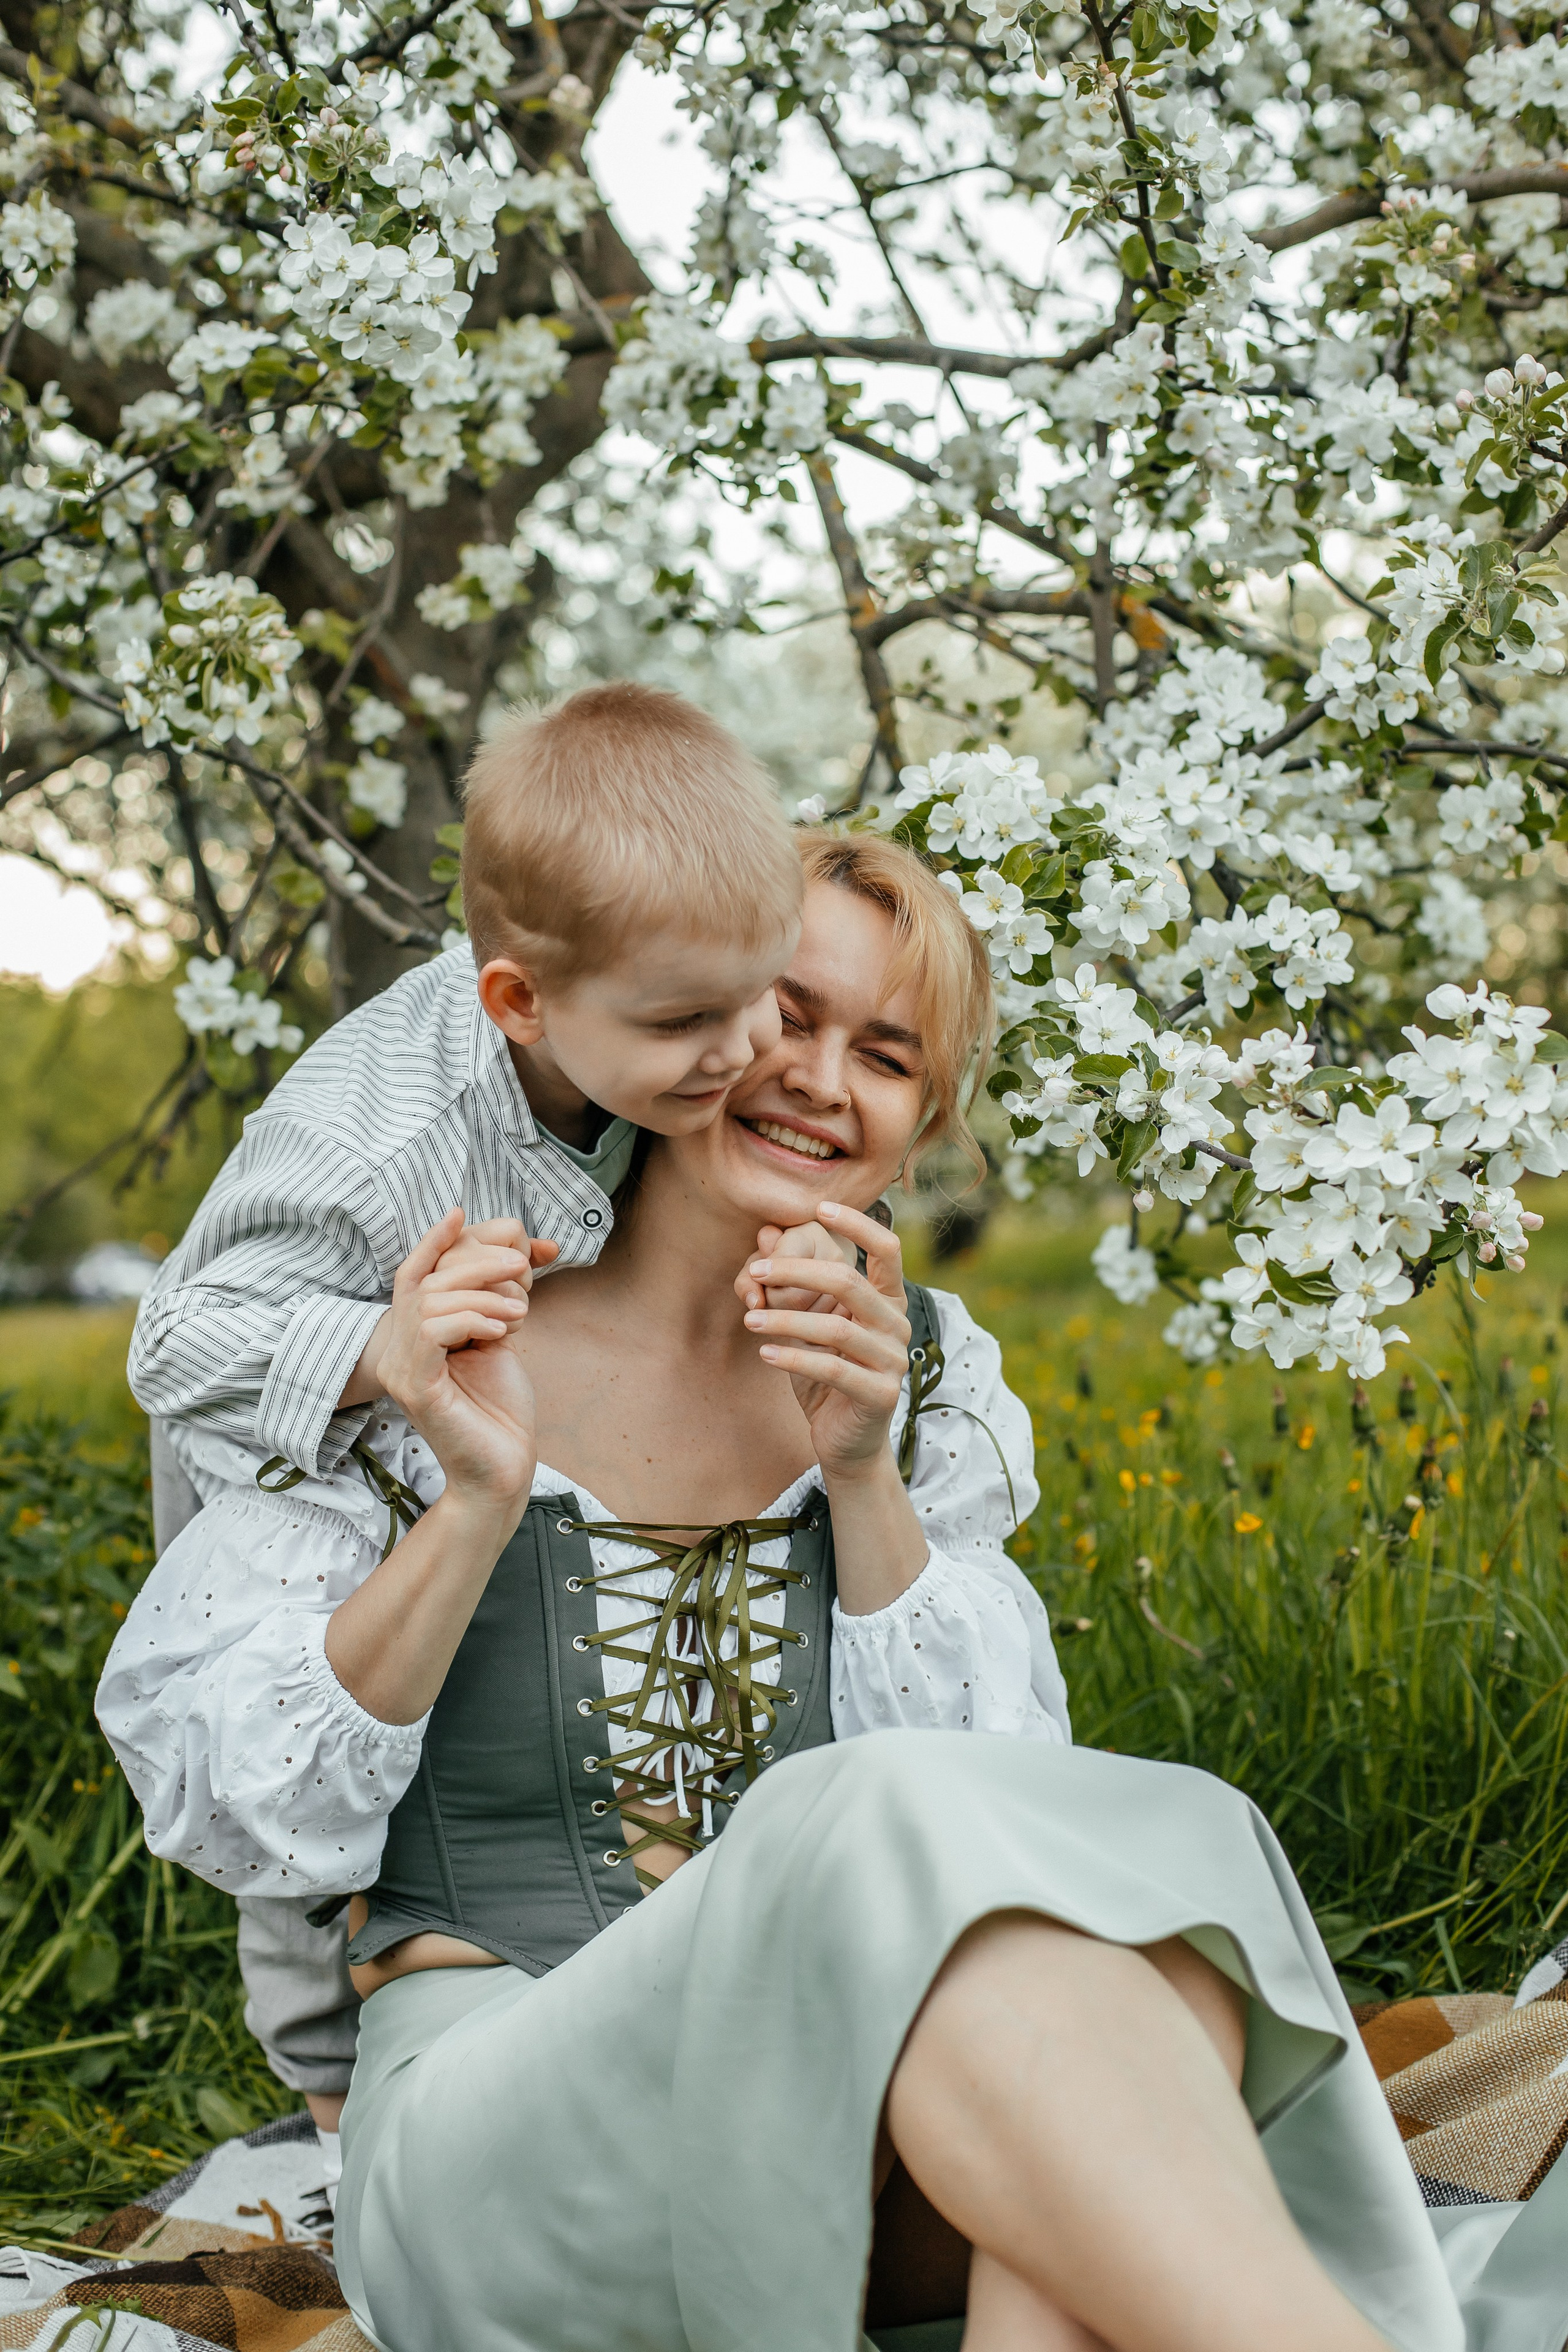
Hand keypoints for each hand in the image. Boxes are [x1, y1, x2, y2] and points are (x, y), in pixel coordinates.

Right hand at [343, 1214, 558, 1406]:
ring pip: (430, 1300)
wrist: (504, 1469)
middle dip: (477, 1262)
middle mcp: (398, 1351)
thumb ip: (496, 1297)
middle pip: (426, 1280)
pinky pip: (433, 1330)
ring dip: (483, 1293)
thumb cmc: (501, 1409)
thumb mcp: (498, 1338)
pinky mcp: (416, 1387)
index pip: (411, 1276)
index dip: (432, 1242)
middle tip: (522, 1266)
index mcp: (415, 1337)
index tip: (461, 1214)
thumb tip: (520, 1249)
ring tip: (520, 1311)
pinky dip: (473, 1318)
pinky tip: (503, 1331)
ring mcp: (402, 1370)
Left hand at [740, 1203, 910, 1484]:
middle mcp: (897, 1326)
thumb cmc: (826, 1375)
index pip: (888, 1249)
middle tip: (755, 1270)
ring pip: (836, 1327)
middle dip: (796, 1271)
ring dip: (786, 1319)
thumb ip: (795, 1286)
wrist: (846, 1442)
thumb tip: (766, 1233)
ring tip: (751, 1319)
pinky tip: (764, 1354)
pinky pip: (832, 1369)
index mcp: (888, 1302)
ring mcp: (893, 1361)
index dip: (858, 1224)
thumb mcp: (810, 1325)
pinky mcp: (879, 1395)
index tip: (819, 1206)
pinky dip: (794, 1358)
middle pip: (849, 1281)